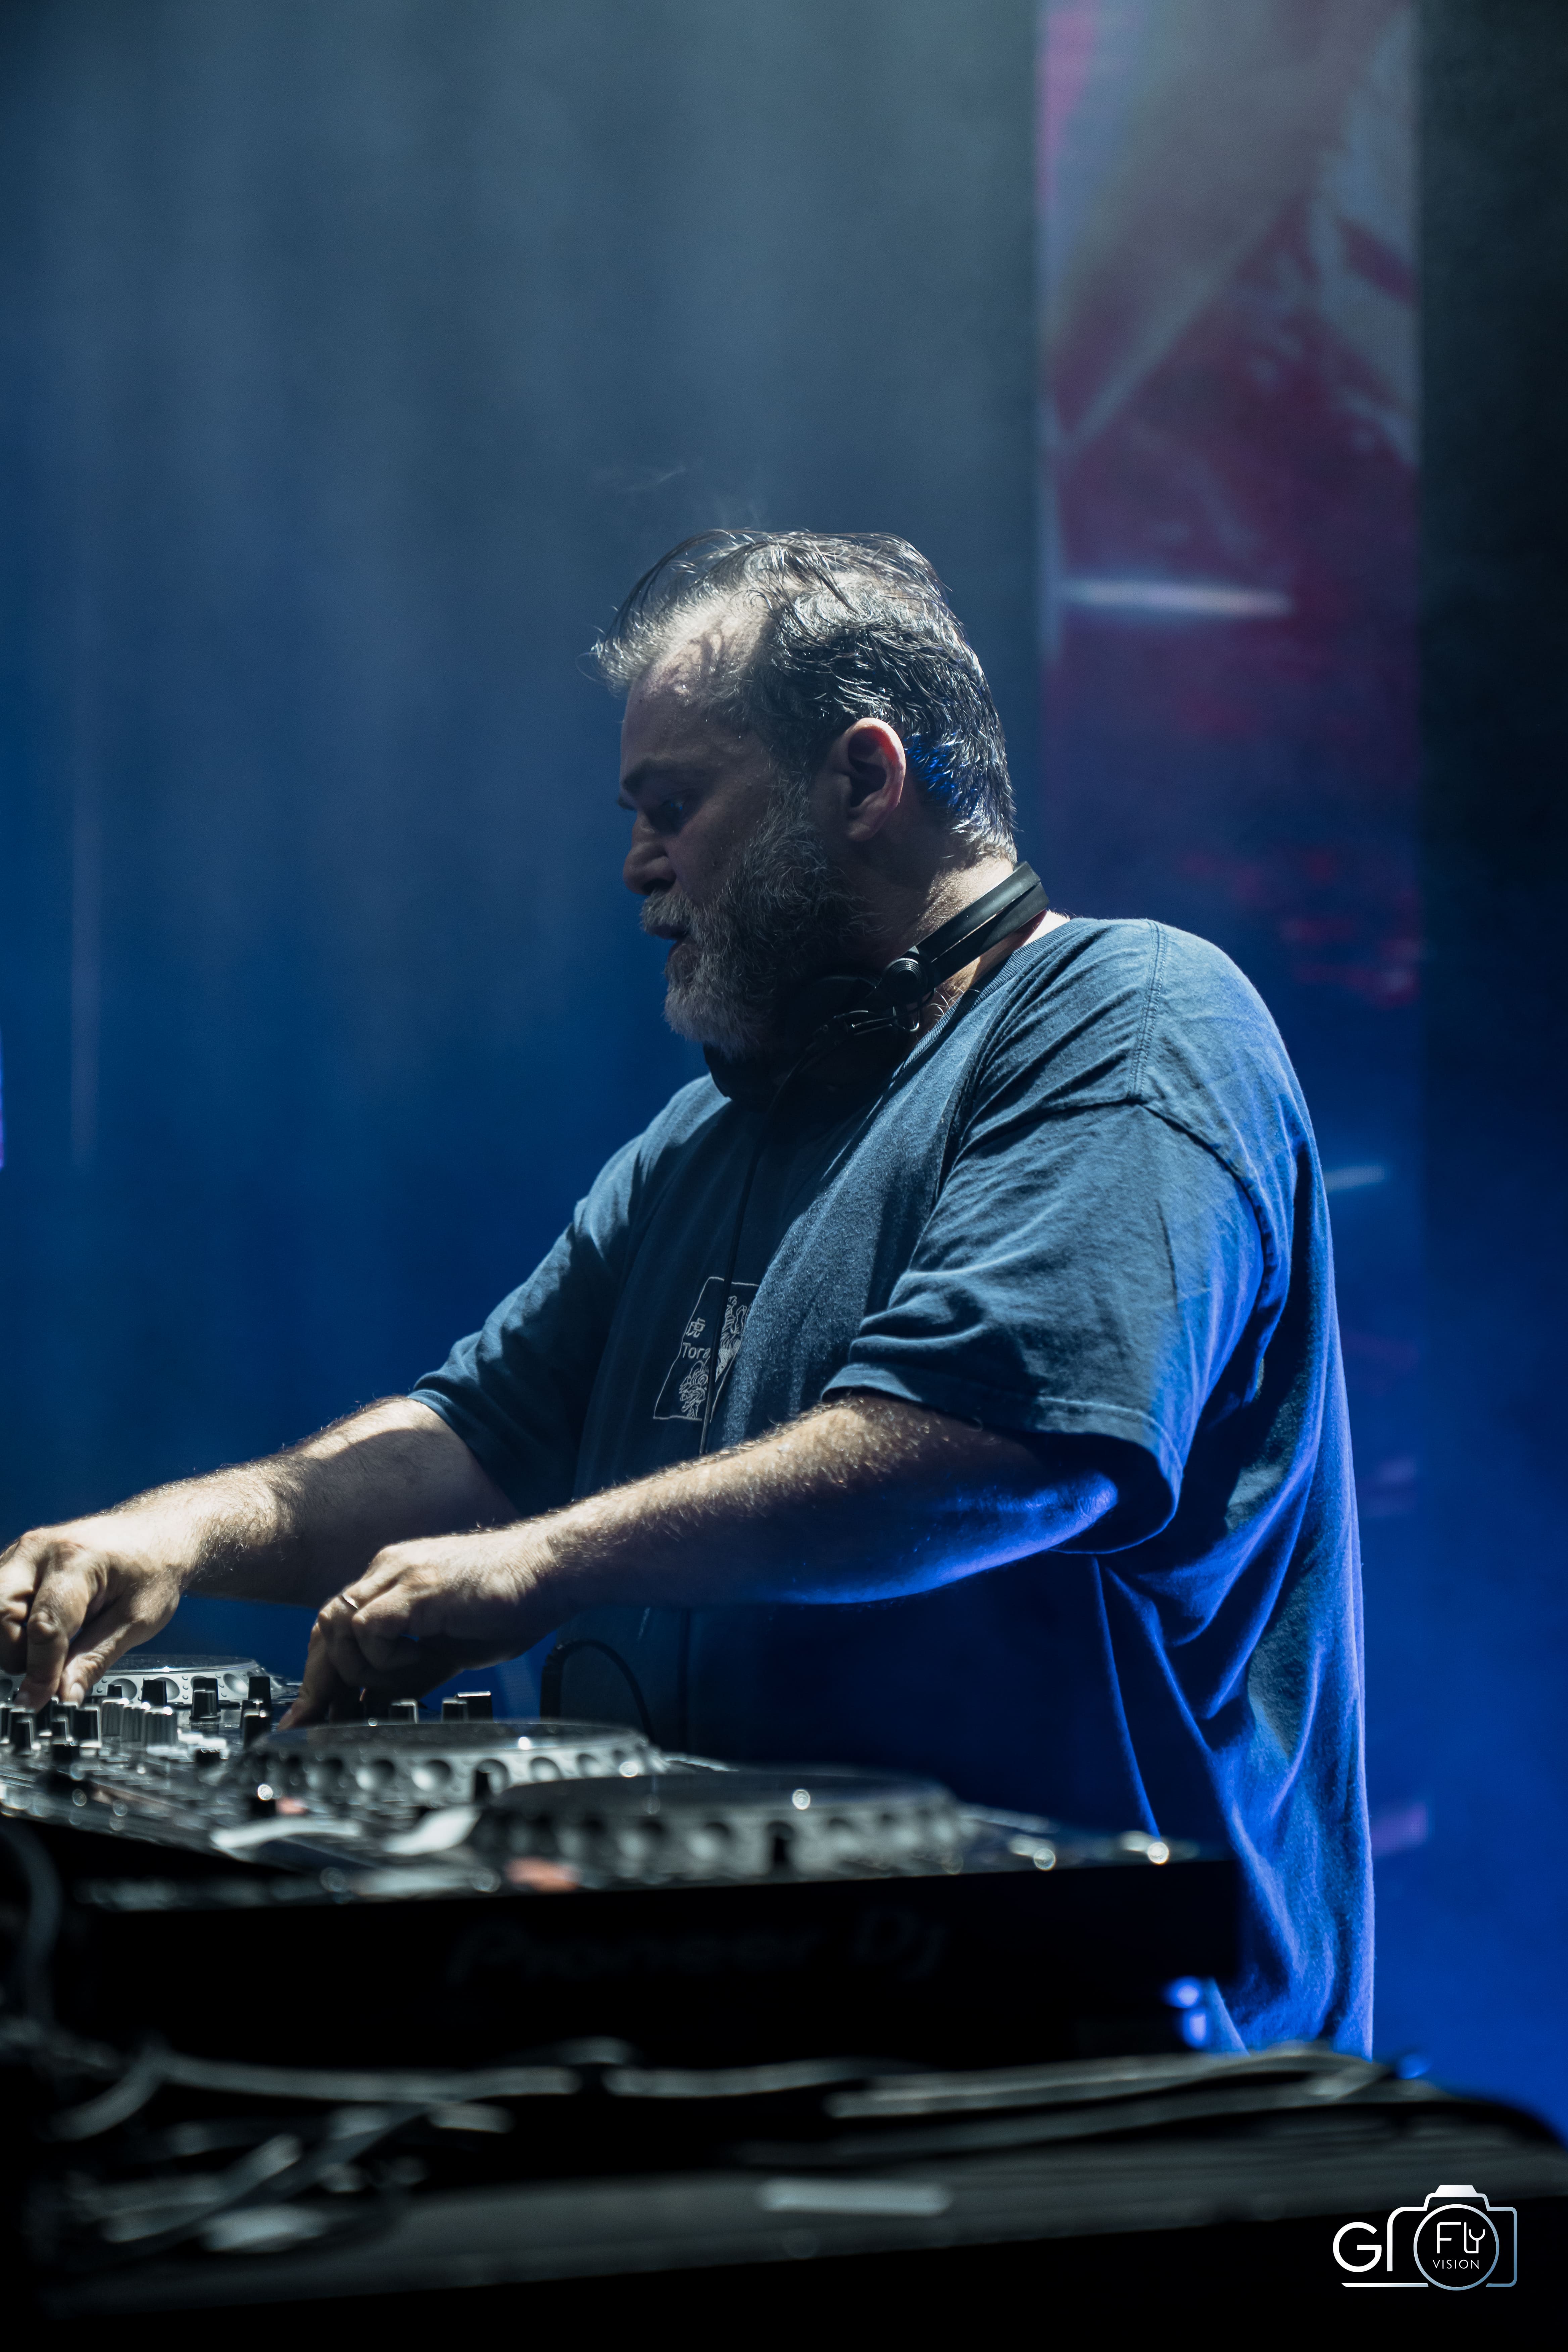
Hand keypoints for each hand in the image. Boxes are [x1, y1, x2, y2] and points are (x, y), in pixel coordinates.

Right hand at [0, 1516, 187, 1707]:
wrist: (157, 1532)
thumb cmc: (154, 1567)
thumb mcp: (139, 1619)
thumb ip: (96, 1659)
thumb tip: (63, 1697)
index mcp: (77, 1560)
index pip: (44, 1626)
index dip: (39, 1672)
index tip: (38, 1702)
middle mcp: (40, 1550)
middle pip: (0, 1614)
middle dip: (16, 1654)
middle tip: (45, 1672)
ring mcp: (22, 1552)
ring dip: (8, 1640)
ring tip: (44, 1649)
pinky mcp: (14, 1561)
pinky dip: (6, 1625)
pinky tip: (32, 1633)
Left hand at [282, 1526, 550, 1725]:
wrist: (552, 1571)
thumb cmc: (516, 1603)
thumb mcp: (452, 1647)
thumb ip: (413, 1669)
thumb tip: (378, 1703)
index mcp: (396, 1580)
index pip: (338, 1625)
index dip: (324, 1670)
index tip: (319, 1710)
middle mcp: (389, 1571)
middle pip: (325, 1626)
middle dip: (320, 1679)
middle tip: (320, 1718)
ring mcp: (399, 1575)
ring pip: (338, 1627)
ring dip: (360, 1669)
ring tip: (402, 1681)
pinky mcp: (415, 1589)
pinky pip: (368, 1629)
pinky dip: (384, 1658)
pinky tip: (421, 1662)